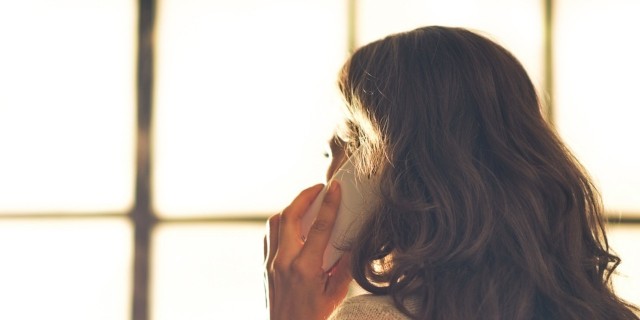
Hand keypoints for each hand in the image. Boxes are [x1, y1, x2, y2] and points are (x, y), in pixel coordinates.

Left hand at [264, 182, 352, 319]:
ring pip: (275, 223)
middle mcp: (284, 262)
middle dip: (304, 196)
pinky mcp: (266, 267)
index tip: (335, 188)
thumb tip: (350, 246)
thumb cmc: (312, 319)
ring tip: (306, 202)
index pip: (319, 227)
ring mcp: (272, 263)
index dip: (328, 204)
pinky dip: (281, 223)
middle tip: (319, 189)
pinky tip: (293, 224)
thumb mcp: (335, 296)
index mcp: (305, 268)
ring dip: (290, 208)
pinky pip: (270, 235)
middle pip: (289, 216)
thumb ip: (344, 269)